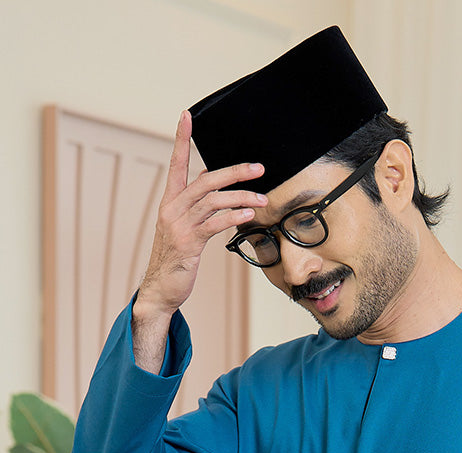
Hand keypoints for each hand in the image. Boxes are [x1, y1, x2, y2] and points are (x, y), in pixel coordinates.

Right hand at [137, 110, 267, 319]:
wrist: (161, 289)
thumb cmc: (175, 257)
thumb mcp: (183, 226)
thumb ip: (194, 203)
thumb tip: (207, 175)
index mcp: (170, 201)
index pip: (176, 163)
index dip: (181, 139)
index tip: (186, 116)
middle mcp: (172, 208)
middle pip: (204, 179)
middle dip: (234, 172)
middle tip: (258, 168)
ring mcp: (179, 225)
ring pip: (213, 200)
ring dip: (242, 198)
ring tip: (262, 200)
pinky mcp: (188, 243)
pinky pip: (214, 224)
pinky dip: (233, 217)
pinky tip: (248, 216)